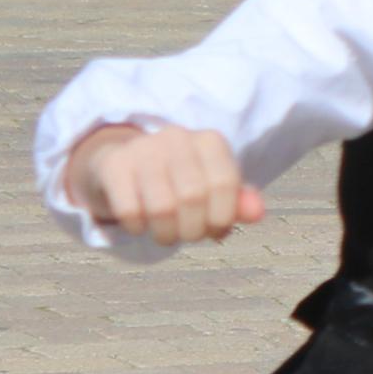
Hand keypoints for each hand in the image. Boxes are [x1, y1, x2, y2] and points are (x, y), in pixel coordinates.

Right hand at [66, 122, 262, 247]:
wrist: (123, 163)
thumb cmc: (178, 182)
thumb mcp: (212, 189)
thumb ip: (238, 202)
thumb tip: (258, 213)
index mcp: (209, 141)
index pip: (224, 184)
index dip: (222, 218)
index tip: (215, 231)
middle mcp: (177, 137)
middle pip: (193, 198)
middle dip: (193, 230)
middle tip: (187, 236)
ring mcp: (143, 149)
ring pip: (162, 207)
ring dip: (166, 234)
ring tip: (166, 235)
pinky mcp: (113, 165)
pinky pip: (130, 210)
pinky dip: (138, 228)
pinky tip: (140, 224)